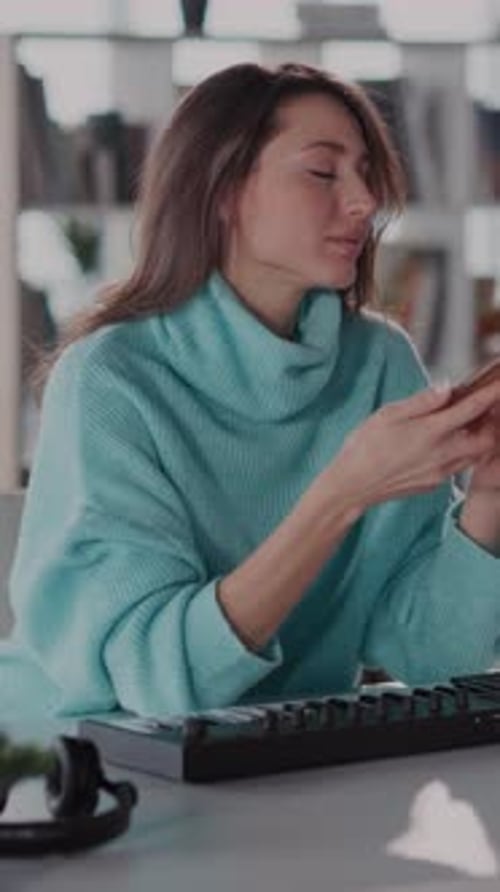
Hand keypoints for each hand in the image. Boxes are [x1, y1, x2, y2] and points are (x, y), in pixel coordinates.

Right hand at [330, 381, 499, 511]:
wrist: (352, 486)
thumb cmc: (364, 447)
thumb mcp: (388, 414)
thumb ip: (422, 401)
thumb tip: (448, 388)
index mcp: (430, 431)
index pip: (473, 408)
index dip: (492, 393)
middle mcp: (442, 454)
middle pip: (488, 439)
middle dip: (492, 421)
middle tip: (483, 407)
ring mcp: (441, 472)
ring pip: (476, 455)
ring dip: (480, 438)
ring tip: (468, 423)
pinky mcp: (434, 484)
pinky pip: (459, 466)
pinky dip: (463, 451)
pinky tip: (446, 443)